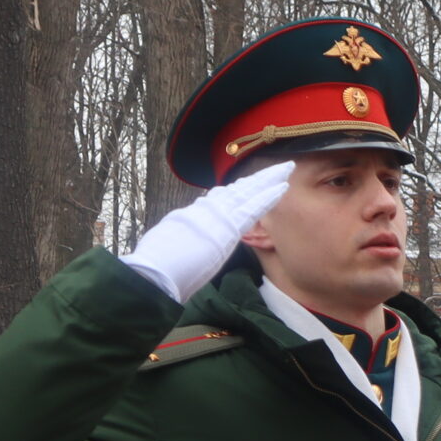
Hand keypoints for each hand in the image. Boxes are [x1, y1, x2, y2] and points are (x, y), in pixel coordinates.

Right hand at [122, 161, 293, 300]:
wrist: (155, 272)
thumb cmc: (157, 264)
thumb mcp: (170, 241)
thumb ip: (185, 232)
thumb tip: (188, 227)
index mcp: (194, 215)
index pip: (220, 198)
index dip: (238, 189)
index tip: (250, 182)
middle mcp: (207, 210)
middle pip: (238, 190)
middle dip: (258, 179)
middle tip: (277, 168)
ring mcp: (217, 216)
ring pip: (248, 192)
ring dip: (268, 180)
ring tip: (285, 169)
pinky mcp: (227, 227)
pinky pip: (252, 209)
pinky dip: (267, 197)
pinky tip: (282, 187)